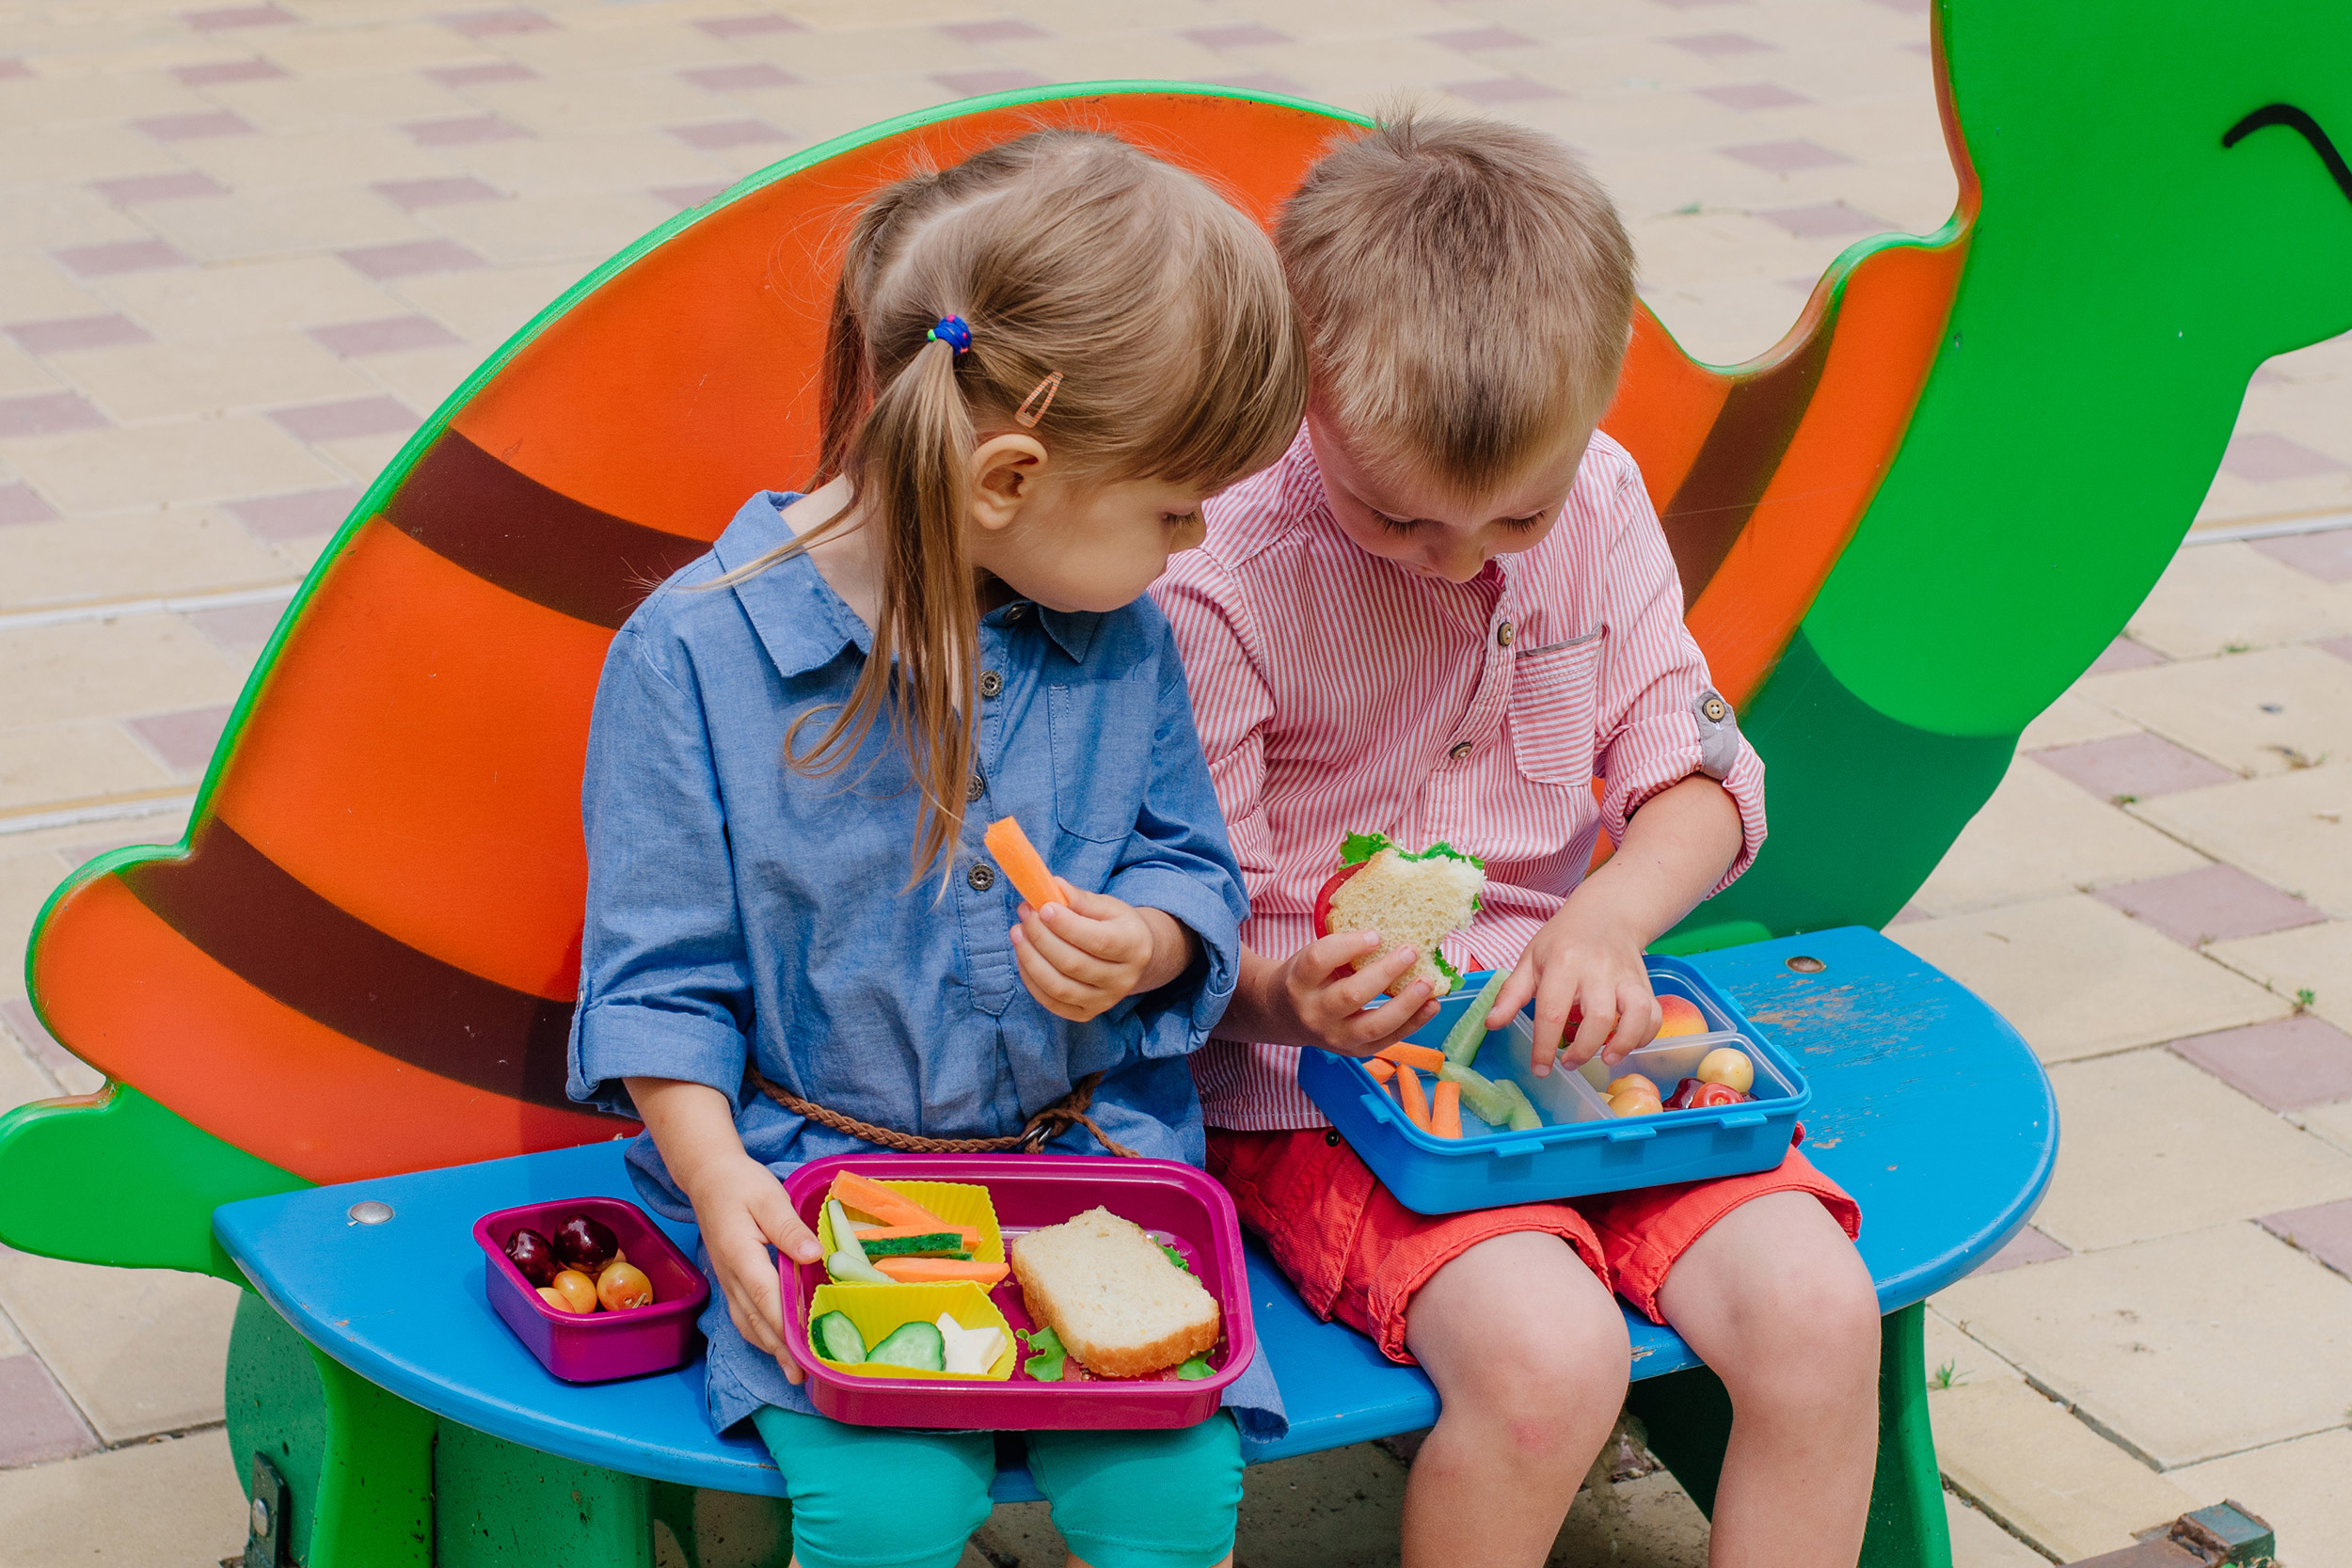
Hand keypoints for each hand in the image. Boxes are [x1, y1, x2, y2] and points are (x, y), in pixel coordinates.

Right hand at [679, 1150, 822, 1381]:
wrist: (708, 1178)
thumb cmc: (741, 1185)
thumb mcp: (769, 1198)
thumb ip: (790, 1229)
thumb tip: (814, 1256)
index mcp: (742, 1256)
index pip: (766, 1298)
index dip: (785, 1327)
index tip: (804, 1352)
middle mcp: (731, 1276)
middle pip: (757, 1321)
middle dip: (780, 1351)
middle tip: (802, 1378)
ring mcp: (727, 1280)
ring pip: (748, 1323)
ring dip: (769, 1349)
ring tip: (792, 1371)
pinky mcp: (729, 1280)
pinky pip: (743, 1316)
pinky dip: (759, 1335)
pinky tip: (773, 1344)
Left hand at [1010, 884, 1189, 1021]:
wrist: (1134, 958)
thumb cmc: (1117, 926)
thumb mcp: (1108, 907)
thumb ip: (1081, 899)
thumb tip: (1052, 886)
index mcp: (1134, 946)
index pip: (1098, 941)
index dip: (1066, 925)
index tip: (1042, 907)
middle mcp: (1123, 979)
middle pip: (1073, 964)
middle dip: (1041, 937)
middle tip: (1025, 914)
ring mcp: (1105, 1001)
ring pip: (1059, 986)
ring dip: (1030, 959)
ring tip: (1017, 933)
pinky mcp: (1087, 1013)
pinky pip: (1051, 1002)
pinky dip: (1031, 979)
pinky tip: (1024, 956)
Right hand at [1256, 930, 1440, 1056]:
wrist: (1285, 1016)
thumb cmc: (1306, 978)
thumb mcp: (1311, 958)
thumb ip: (1341, 949)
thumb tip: (1392, 933)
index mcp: (1298, 981)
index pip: (1319, 960)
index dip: (1349, 945)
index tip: (1376, 934)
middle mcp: (1313, 1012)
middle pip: (1350, 995)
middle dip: (1385, 972)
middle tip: (1410, 951)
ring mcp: (1334, 1037)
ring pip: (1372, 1025)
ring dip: (1406, 1003)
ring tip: (1428, 983)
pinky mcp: (1354, 1051)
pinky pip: (1387, 1040)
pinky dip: (1413, 1023)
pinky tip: (1431, 1005)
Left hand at [1485, 904, 1660, 1077]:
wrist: (1606, 913)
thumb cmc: (1563, 940)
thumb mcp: (1530, 959)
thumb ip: (1511, 994)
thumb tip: (1491, 1024)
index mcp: (1563, 963)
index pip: (1552, 1011)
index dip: (1544, 1047)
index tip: (1540, 1069)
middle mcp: (1598, 970)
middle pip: (1599, 1017)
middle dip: (1584, 1049)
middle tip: (1569, 1063)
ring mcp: (1626, 977)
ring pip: (1636, 1014)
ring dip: (1623, 1044)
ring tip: (1606, 1059)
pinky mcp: (1645, 984)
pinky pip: (1654, 1014)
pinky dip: (1646, 1035)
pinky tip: (1626, 1045)